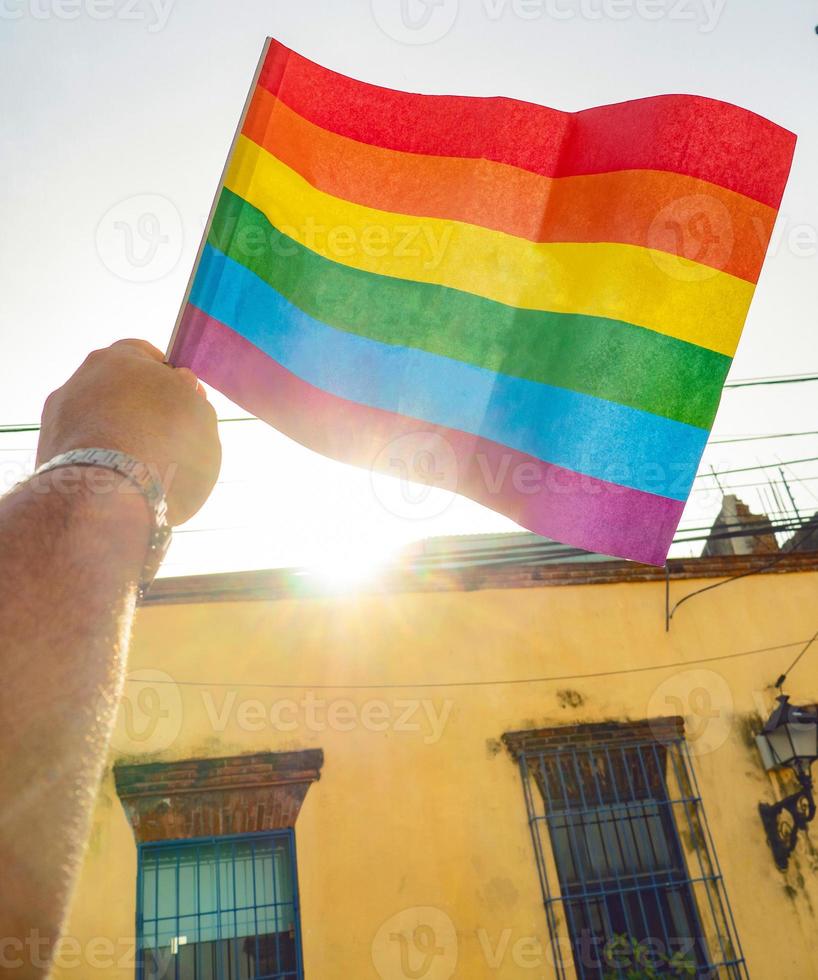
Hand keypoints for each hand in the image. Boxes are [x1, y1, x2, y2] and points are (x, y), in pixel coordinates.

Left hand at [36, 339, 221, 524]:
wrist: (106, 499)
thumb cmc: (166, 450)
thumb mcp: (202, 418)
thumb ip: (191, 396)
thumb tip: (180, 387)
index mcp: (121, 358)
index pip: (147, 356)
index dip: (169, 380)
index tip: (183, 404)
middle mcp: (82, 378)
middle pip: (119, 388)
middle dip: (141, 408)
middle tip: (166, 438)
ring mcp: (59, 415)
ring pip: (98, 419)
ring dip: (117, 435)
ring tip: (142, 468)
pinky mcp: (48, 451)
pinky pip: (83, 448)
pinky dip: (99, 459)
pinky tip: (118, 481)